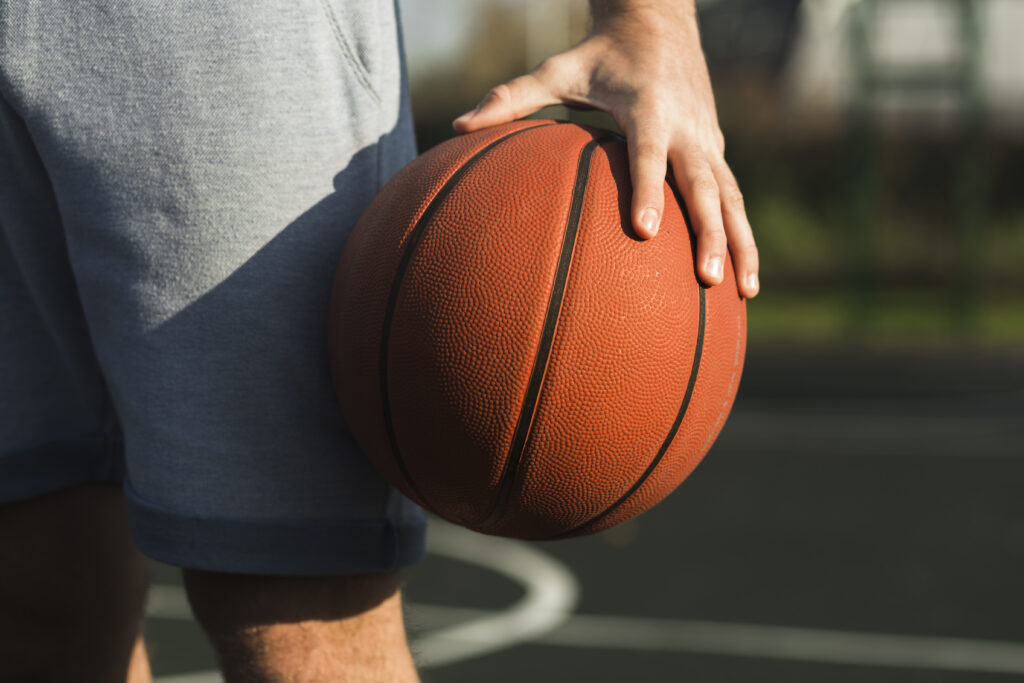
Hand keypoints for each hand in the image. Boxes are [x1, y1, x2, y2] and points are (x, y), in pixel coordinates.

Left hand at [452, 0, 758, 297]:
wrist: (661, 19)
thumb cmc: (601, 51)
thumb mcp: (557, 68)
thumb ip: (512, 97)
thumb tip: (457, 127)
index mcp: (648, 106)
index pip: (648, 153)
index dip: (648, 189)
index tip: (643, 231)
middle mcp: (685, 125)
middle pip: (705, 185)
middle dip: (711, 232)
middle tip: (708, 278)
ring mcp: (707, 139)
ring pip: (732, 197)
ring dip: (742, 243)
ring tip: (746, 292)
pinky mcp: (716, 148)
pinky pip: (733, 195)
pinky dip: (743, 233)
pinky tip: (742, 276)